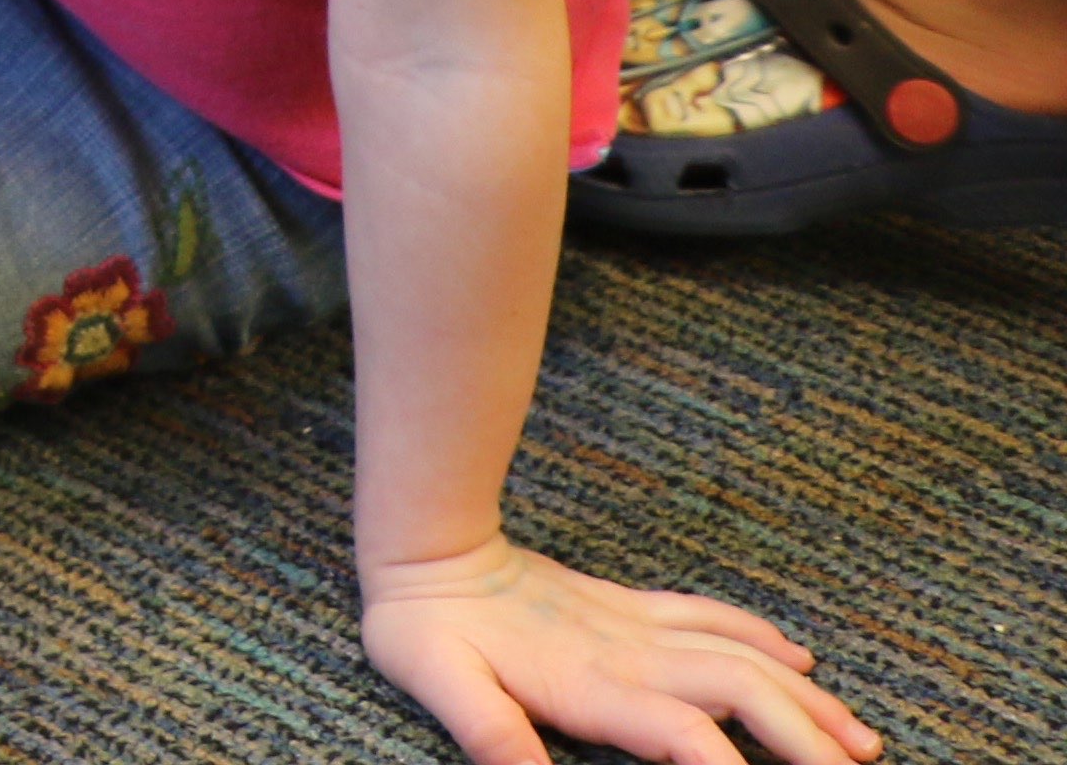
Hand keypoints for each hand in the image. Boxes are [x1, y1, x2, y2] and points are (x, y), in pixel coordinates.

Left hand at [359, 537, 873, 764]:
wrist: (423, 544)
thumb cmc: (423, 626)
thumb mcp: (441, 686)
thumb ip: (491, 735)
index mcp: (595, 685)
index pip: (691, 738)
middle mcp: (632, 654)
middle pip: (745, 694)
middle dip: (809, 738)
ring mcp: (636, 625)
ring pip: (743, 656)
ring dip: (806, 695)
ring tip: (860, 739)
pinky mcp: (627, 605)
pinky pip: (709, 615)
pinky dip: (759, 634)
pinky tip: (798, 654)